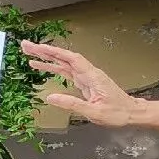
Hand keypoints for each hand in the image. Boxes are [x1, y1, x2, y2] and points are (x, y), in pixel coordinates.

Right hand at [21, 40, 137, 126]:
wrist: (131, 112)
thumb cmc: (117, 112)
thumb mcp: (94, 112)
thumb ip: (72, 104)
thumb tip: (51, 97)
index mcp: (92, 76)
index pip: (70, 59)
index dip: (54, 52)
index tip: (39, 47)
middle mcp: (88, 73)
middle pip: (64, 58)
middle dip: (45, 51)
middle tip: (27, 46)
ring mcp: (86, 76)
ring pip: (63, 63)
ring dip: (47, 58)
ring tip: (29, 55)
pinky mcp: (85, 82)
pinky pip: (66, 72)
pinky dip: (54, 68)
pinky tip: (43, 67)